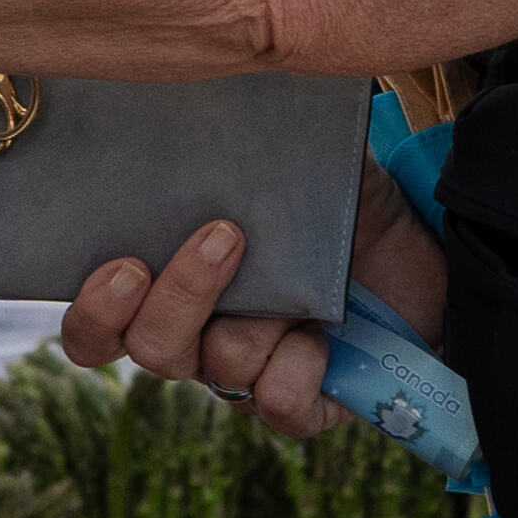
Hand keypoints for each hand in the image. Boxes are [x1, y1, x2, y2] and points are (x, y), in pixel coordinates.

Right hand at [61, 170, 449, 442]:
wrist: (422, 245)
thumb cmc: (335, 198)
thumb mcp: (280, 163)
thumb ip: (230, 154)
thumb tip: (190, 111)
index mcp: (169, 289)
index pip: (98, 329)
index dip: (95, 311)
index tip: (124, 262)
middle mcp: (199, 339)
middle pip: (150, 349)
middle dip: (178, 298)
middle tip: (221, 240)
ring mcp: (250, 375)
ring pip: (219, 369)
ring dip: (258, 322)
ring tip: (302, 282)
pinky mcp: (307, 404)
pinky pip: (279, 406)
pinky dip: (299, 368)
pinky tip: (326, 334)